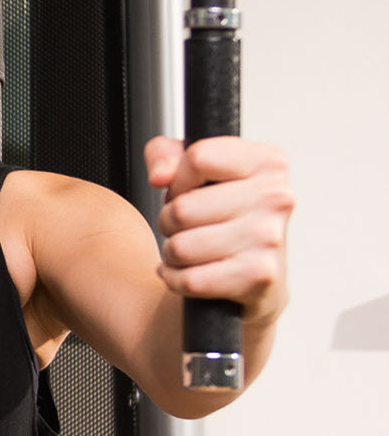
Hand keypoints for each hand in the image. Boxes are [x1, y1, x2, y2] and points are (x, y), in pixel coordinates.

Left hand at [144, 135, 293, 326]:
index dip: (178, 180)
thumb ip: (164, 155)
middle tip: (185, 226)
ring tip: (188, 249)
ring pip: (181, 247)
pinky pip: (191, 280)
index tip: (187, 191)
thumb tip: (159, 176)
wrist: (255, 273)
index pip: (198, 158)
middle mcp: (276, 197)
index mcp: (267, 162)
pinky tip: (187, 272)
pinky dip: (176, 279)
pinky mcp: (260, 276)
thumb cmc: (220, 212)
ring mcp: (270, 238)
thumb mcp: (191, 170)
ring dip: (172, 252)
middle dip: (169, 221)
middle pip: (183, 208)